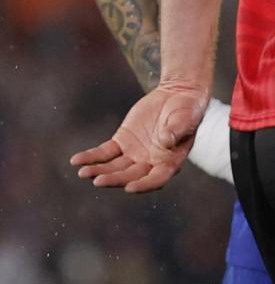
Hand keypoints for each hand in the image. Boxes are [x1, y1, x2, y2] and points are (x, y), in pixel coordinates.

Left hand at [69, 83, 207, 192]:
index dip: (143, 185)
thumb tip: (166, 141)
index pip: (156, 178)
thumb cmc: (188, 108)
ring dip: (99, 171)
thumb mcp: (187, 117)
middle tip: (98, 181)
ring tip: (83, 172)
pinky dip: (91, 157)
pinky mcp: (122, 142)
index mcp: (170, 161)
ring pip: (114, 167)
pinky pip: (104, 153)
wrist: (178, 95)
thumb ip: (177, 130)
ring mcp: (135, 153)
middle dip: (114, 179)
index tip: (129, 187)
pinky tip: (77, 160)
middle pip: (130, 175)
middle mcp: (151, 162)